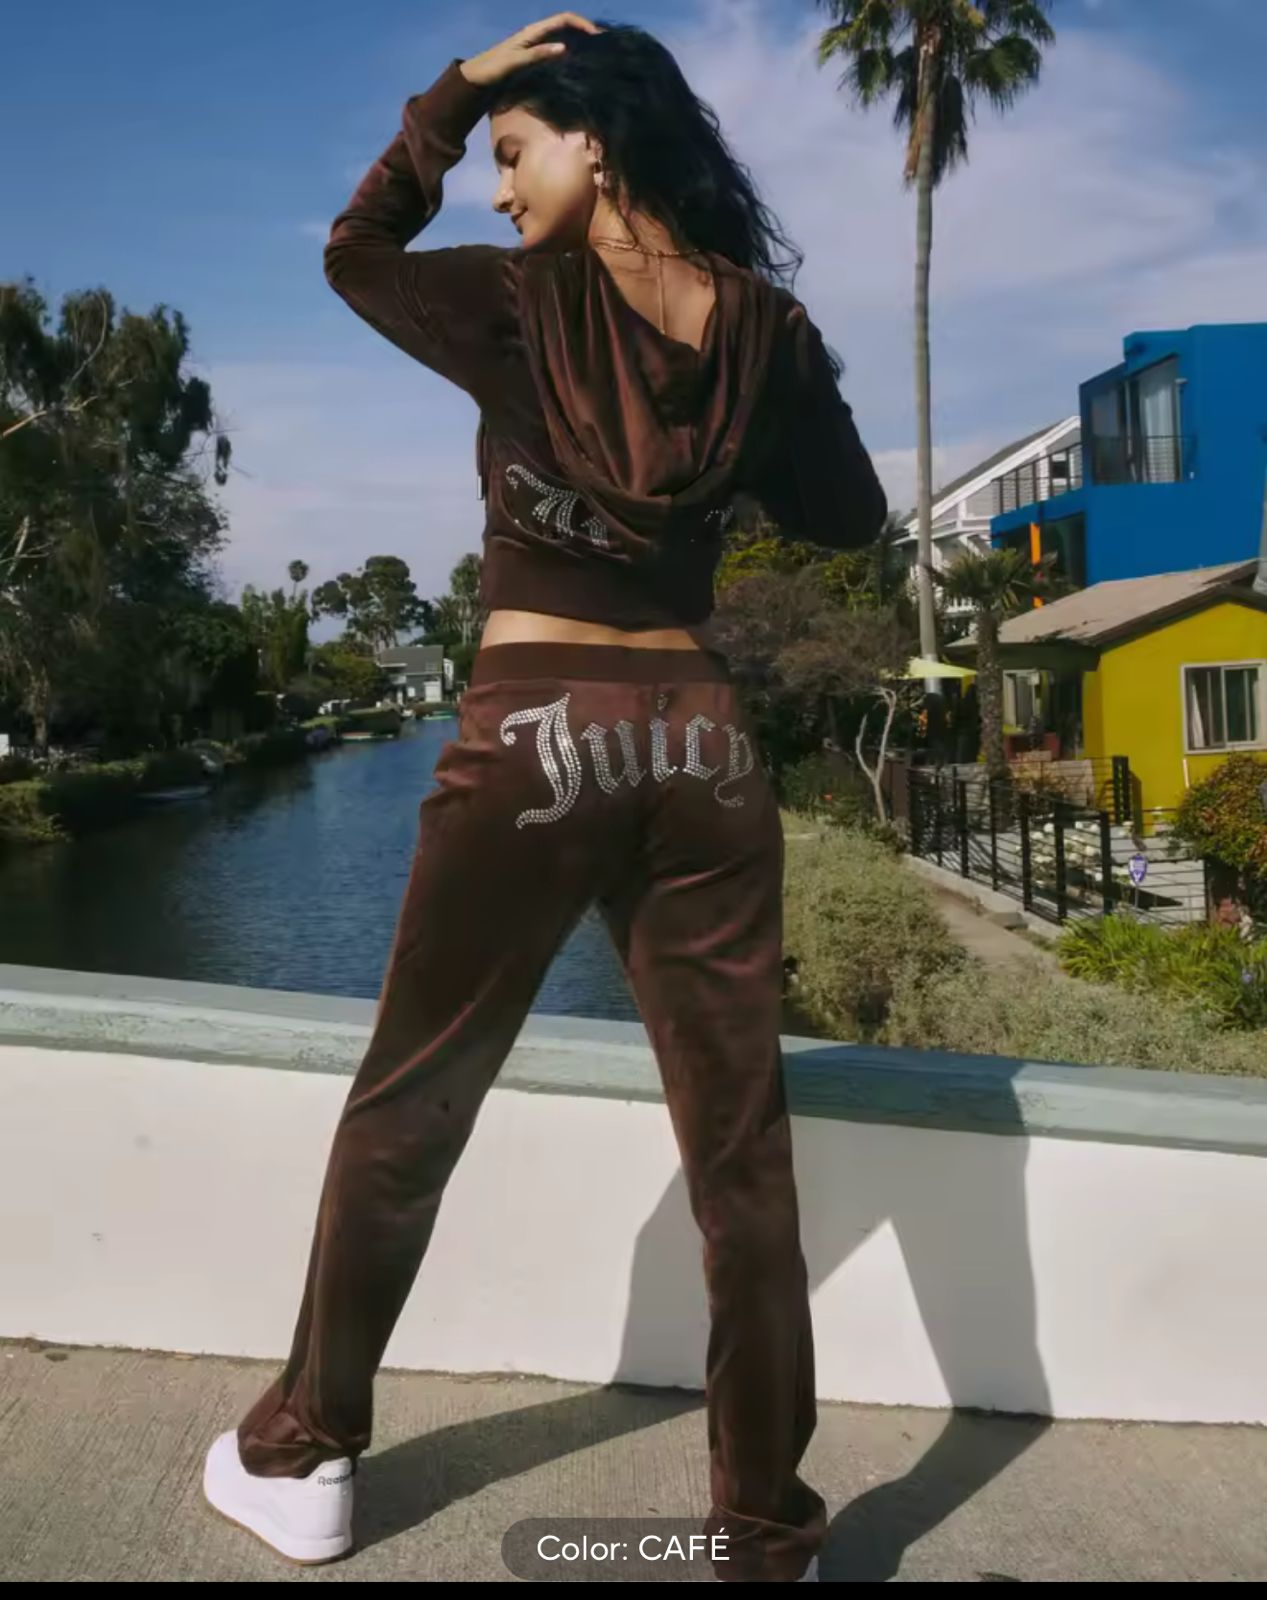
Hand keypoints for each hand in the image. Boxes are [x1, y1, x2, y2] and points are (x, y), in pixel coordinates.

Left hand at [459, 14, 599, 87]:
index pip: (564, 19)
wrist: (477, 77)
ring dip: (579, 42)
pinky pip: (556, 49)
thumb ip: (538, 54)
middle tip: (602, 46)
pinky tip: (576, 64)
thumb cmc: (494, 68)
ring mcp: (536, 44)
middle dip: (585, 31)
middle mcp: (537, 34)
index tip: (597, 37)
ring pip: (563, 36)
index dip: (582, 24)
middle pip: (566, 25)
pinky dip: (570, 52)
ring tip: (594, 54)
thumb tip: (564, 48)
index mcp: (534, 31)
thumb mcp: (515, 62)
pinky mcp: (534, 56)